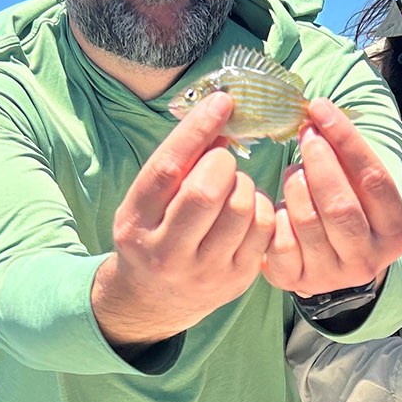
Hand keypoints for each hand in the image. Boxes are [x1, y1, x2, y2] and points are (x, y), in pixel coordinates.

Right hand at [91, 92, 274, 346]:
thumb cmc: (153, 233)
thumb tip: (220, 118)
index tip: (222, 102)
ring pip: (242, 208)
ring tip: (233, 188)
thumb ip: (177, 165)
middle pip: (208, 191)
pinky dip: (262, 206)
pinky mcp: (237, 280)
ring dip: (245, 184)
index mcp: (137, 222)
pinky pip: (264, 228)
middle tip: (221, 163)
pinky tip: (248, 209)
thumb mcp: (146, 201)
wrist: (154, 299)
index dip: (198, 129)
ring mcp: (205, 271)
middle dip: (223, 163)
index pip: (168, 168)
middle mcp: (167, 252)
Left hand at [260, 99, 401, 296]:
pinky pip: (279, 240)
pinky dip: (276, 212)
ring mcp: (330, 276)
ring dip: (295, 184)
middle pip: (340, 205)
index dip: (346, 139)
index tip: (321, 108)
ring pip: (306, 220)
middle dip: (318, 161)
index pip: (374, 180)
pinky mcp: (295, 281)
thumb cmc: (347, 211)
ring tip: (294, 172)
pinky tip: (278, 203)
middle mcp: (366, 261)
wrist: (330, 263)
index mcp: (394, 235)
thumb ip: (348, 158)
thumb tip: (319, 111)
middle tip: (305, 135)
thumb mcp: (359, 189)